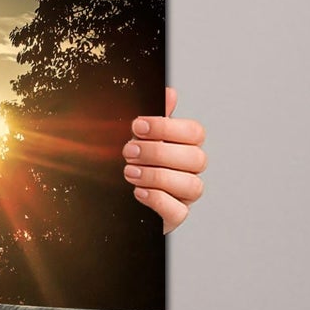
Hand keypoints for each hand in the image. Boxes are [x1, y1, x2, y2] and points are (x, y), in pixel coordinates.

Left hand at [123, 86, 205, 234]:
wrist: (114, 198)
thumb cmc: (133, 162)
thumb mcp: (139, 138)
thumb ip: (155, 119)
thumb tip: (170, 92)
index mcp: (184, 147)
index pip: (194, 133)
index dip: (167, 127)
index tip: (137, 126)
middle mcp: (189, 171)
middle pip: (195, 158)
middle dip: (158, 152)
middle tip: (128, 151)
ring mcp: (184, 195)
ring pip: (191, 185)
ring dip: (156, 176)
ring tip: (129, 171)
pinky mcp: (174, 216)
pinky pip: (178, 211)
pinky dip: (158, 199)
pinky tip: (138, 191)